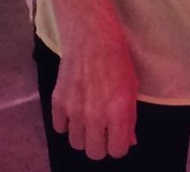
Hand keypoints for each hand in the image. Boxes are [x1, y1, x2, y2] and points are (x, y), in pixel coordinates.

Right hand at [52, 15, 138, 159]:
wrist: (91, 35)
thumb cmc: (118, 57)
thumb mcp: (132, 85)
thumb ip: (130, 116)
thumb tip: (129, 141)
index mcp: (118, 110)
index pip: (117, 150)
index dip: (120, 144)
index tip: (119, 135)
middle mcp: (94, 115)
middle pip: (95, 153)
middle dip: (102, 144)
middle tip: (105, 129)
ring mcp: (73, 110)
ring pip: (76, 144)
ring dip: (84, 135)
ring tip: (90, 118)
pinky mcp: (57, 102)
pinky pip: (60, 129)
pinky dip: (67, 124)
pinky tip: (75, 109)